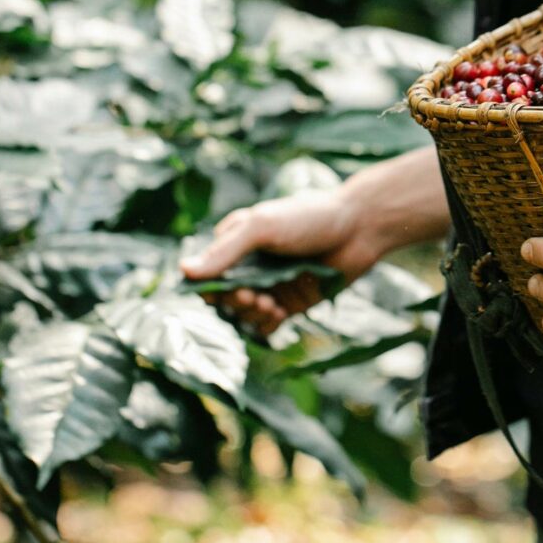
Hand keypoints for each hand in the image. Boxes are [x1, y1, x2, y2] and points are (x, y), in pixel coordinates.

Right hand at [180, 190, 381, 335]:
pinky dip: (268, 325)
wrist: (359, 227)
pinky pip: (269, 324)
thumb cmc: (308, 217)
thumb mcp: (262, 226)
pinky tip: (279, 314)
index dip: (209, 288)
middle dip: (234, 302)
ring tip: (270, 305)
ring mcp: (271, 285)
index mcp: (237, 243)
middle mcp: (251, 266)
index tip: (223, 291)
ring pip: (245, 314)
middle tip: (253, 297)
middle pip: (225, 298)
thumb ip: (226, 250)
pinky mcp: (292, 302)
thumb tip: (184, 271)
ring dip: (251, 315)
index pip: (208, 273)